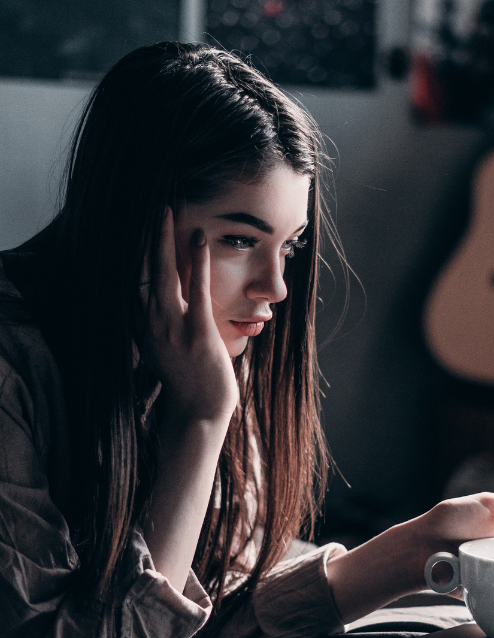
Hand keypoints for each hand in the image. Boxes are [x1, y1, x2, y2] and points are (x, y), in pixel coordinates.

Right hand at [143, 208, 237, 424]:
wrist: (199, 413)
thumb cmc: (188, 384)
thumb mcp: (166, 351)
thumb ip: (161, 327)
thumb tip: (162, 309)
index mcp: (144, 327)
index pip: (133, 281)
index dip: (132, 252)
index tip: (134, 227)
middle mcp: (152, 324)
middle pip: (142, 270)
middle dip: (144, 236)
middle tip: (149, 205)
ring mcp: (173, 327)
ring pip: (163, 274)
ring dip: (164, 239)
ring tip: (166, 209)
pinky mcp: (197, 332)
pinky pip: (195, 290)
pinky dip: (197, 262)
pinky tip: (199, 238)